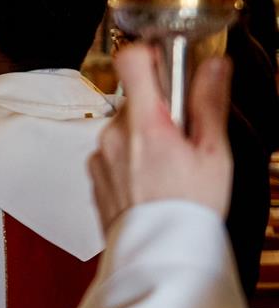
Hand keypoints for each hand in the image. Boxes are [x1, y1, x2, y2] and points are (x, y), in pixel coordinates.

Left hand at [89, 43, 233, 232]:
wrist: (159, 254)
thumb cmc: (192, 206)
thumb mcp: (214, 153)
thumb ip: (209, 103)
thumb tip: (213, 64)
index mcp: (144, 124)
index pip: (131, 60)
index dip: (150, 54)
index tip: (167, 63)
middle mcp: (113, 134)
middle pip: (135, 99)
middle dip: (159, 109)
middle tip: (184, 138)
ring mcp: (99, 155)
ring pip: (124, 127)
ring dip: (144, 136)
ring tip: (169, 167)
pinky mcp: (93, 174)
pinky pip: (113, 151)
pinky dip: (130, 157)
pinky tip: (150, 181)